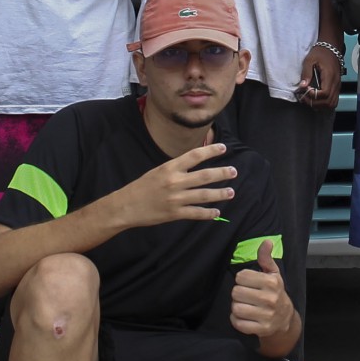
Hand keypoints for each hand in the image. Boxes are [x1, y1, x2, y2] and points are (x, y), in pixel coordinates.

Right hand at [109, 142, 237, 228]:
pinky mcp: (175, 213)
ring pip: (204, 195)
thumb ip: (176, 169)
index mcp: (170, 167)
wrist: (126, 206)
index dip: (211, 150)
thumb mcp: (157, 171)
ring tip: (231, 192)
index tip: (223, 147)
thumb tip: (194, 165)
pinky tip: (217, 212)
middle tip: (234, 172)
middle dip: (222, 173)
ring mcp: (176, 198)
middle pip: (204, 175)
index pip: (195, 155)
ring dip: (220, 193)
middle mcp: (174, 181)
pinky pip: (196, 213)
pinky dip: (208, 213)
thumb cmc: (141, 187)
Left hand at [229, 239, 292, 340]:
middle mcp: (270, 299)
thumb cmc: (275, 292)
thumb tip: (266, 241)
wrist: (285, 319)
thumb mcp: (273, 274)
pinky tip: (243, 316)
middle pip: (236, 292)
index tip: (248, 283)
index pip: (241, 276)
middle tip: (245, 295)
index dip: (242, 279)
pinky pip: (238, 323)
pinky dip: (237, 320)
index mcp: (271, 282)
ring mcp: (266, 315)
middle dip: (238, 293)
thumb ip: (266, 258)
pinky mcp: (262, 329)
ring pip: (236, 308)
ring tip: (244, 305)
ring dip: (236, 307)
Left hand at [294, 41, 340, 110]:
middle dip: (315, 103)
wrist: (331, 49)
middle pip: (328, 102)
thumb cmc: (319, 53)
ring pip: (332, 104)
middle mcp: (336, 83)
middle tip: (304, 98)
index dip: (314, 95)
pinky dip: (324, 104)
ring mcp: (338, 87)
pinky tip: (316, 100)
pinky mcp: (337, 88)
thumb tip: (302, 86)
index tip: (306, 90)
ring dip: (319, 105)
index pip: (325, 93)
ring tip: (309, 100)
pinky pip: (333, 101)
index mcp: (330, 76)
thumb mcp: (309, 60)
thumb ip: (306, 73)